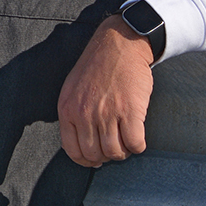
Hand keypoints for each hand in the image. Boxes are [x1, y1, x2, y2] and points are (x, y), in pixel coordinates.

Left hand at [57, 15, 154, 167]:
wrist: (119, 44)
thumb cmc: (97, 66)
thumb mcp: (72, 89)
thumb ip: (73, 114)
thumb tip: (80, 144)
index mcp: (68, 109)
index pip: (73, 151)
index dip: (86, 160)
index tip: (95, 160)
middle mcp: (85, 114)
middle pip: (95, 154)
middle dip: (106, 156)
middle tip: (114, 147)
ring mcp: (108, 113)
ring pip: (115, 152)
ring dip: (123, 152)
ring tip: (126, 142)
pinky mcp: (130, 111)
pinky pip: (135, 143)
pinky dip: (138, 146)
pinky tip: (138, 138)